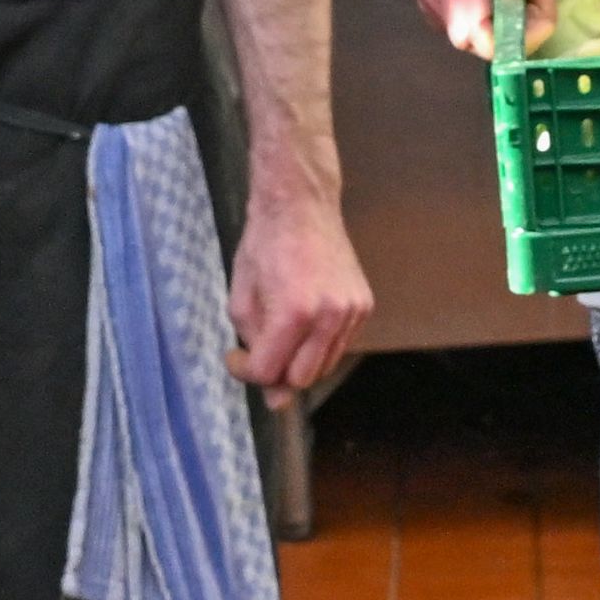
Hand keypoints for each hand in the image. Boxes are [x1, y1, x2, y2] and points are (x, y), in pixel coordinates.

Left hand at [225, 194, 370, 401]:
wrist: (302, 205)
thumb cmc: (264, 245)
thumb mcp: (241, 297)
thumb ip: (253, 345)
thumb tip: (274, 394)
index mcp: (294, 312)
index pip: (269, 372)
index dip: (245, 370)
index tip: (235, 354)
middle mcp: (330, 317)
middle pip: (302, 380)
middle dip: (275, 372)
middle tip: (259, 348)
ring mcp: (353, 312)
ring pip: (324, 368)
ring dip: (298, 361)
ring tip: (282, 332)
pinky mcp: (364, 306)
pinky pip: (339, 346)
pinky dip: (318, 345)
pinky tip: (304, 320)